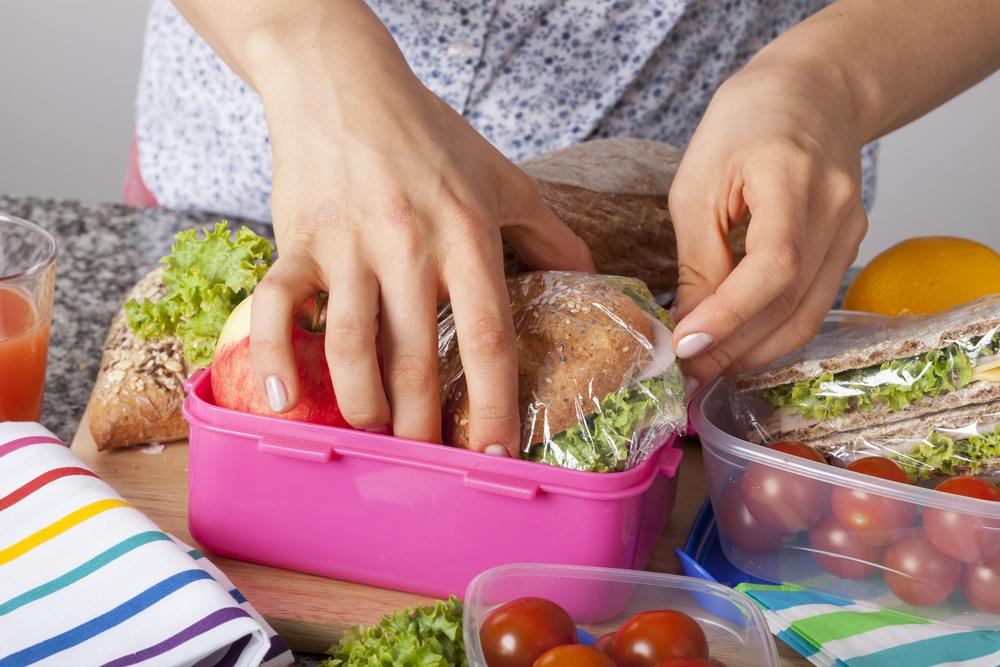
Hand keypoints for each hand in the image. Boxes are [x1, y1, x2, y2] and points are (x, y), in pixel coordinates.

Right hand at [247, 56, 592, 453]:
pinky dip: (275, 356)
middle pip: (415, 359)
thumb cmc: (429, 135)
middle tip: (428, 462)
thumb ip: (551, 234)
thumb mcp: (505, 179)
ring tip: (375, 435)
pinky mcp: (296, 241)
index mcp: (466, 235)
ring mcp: (347, 245)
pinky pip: (276, 306)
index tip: (496, 453)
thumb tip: (589, 279)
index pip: (486, 336)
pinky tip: (285, 400)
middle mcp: (407, 245)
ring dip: (363, 405)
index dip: (493, 402)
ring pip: (350, 347)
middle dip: (422, 426)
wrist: (343, 81)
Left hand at [669, 56, 867, 386]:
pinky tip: (737, 342)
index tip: (685, 346)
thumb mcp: (698, 183)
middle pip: (791, 302)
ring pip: (806, 315)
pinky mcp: (849, 246)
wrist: (812, 93)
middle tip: (685, 372)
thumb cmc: (744, 125)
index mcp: (793, 178)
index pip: (773, 266)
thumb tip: (688, 327)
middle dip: (734, 347)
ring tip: (706, 366)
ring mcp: (851, 231)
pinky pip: (812, 304)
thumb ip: (697, 258)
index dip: (729, 315)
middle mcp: (836, 210)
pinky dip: (773, 331)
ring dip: (754, 351)